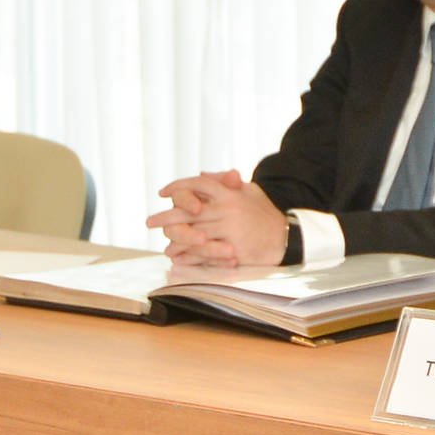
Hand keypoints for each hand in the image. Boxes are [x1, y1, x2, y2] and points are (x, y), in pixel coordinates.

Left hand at [145, 170, 287, 267]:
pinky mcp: (233, 250)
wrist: (285, 237)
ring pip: (195, 234)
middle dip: (166, 216)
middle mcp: (228, 210)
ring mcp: (230, 231)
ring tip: (164, 244)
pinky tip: (179, 260)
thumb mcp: (249, 191)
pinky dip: (190, 258)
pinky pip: (206, 254)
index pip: (199, 185)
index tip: (163, 192)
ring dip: (176, 240)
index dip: (179, 186)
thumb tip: (201, 175)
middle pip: (190, 212)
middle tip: (149, 221)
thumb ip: (225, 183)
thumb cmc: (265, 213)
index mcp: (230, 194)